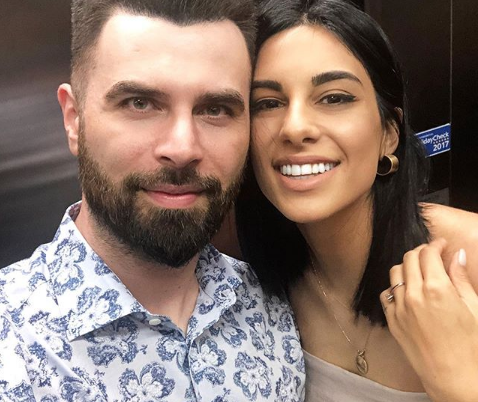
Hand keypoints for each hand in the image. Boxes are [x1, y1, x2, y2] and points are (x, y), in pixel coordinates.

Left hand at [380, 239, 477, 401]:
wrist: (454, 378)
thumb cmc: (471, 346)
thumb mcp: (474, 308)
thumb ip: (461, 278)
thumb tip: (457, 254)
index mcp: (437, 289)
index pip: (428, 253)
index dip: (435, 244)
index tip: (442, 245)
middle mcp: (413, 295)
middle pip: (409, 259)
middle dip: (421, 252)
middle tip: (432, 254)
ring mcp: (399, 308)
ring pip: (394, 273)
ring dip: (406, 266)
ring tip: (419, 271)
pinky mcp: (392, 320)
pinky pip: (387, 294)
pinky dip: (395, 287)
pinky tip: (407, 290)